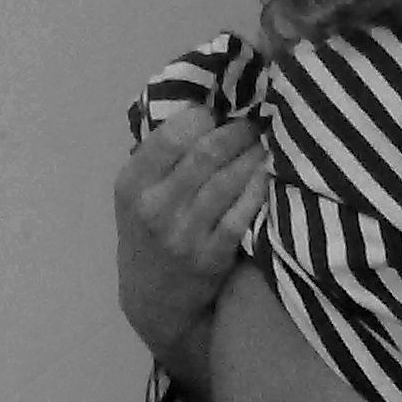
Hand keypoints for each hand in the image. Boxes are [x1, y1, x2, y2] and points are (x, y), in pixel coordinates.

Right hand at [114, 106, 267, 389]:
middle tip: (256, 122)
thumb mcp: (138, 192)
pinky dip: (260, 186)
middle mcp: (154, 206)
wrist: (154, 301)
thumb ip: (162, 154)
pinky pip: (243, 211)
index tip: (225, 109)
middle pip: (207, 151)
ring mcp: (183, 233)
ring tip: (267, 141)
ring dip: (254, 154)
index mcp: (132, 182)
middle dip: (239, 130)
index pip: (175, 132)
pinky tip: (269, 173)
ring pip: (229, 178)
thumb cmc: (150, 232)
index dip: (207, 115)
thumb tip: (206, 100)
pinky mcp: (211, 255)